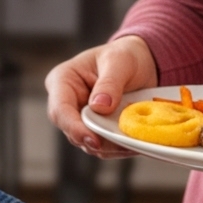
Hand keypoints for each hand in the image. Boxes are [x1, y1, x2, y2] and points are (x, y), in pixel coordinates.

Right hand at [45, 35, 157, 157]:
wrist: (142, 63)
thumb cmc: (126, 55)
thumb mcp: (120, 60)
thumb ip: (110, 83)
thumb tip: (99, 107)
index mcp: (62, 81)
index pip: (60, 111)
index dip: (74, 128)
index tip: (94, 139)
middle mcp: (66, 104)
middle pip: (71, 131)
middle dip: (95, 140)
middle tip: (120, 144)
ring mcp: (79, 120)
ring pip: (86, 143)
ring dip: (109, 147)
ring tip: (131, 142)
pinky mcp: (93, 131)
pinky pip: (101, 146)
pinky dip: (117, 148)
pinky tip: (132, 142)